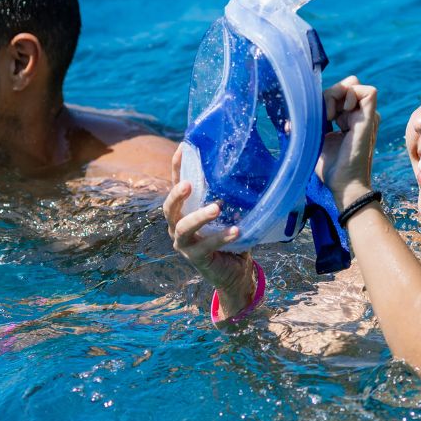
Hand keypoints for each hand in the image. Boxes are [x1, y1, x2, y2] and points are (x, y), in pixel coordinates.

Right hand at [162, 149, 256, 315]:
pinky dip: (221, 237)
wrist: (234, 273)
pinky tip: (236, 230)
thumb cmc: (231, 238)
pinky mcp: (196, 259)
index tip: (182, 148)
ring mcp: (185, 245)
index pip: (177, 186)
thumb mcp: (230, 214)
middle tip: (189, 184)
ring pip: (184, 228)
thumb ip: (232, 197)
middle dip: (176, 195)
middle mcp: (179, 227)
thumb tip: (251, 169)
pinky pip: (206, 246)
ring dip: (199, 216)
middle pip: (169, 209)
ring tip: (216, 207)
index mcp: (185, 212)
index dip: (177, 168)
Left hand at [318, 75, 379, 202]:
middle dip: (329, 93)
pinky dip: (351, 95)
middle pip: (345, 84)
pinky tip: (339, 114)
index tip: (318, 118)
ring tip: (329, 116)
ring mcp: (366, 115)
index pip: (338, 91)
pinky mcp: (370, 118)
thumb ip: (309, 126)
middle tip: (323, 116)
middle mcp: (360, 114)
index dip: (325, 98)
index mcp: (349, 118)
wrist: (342, 184)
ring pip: (353, 84)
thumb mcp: (317, 139)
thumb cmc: (330, 167)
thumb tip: (289, 122)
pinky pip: (369, 91)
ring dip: (336, 94)